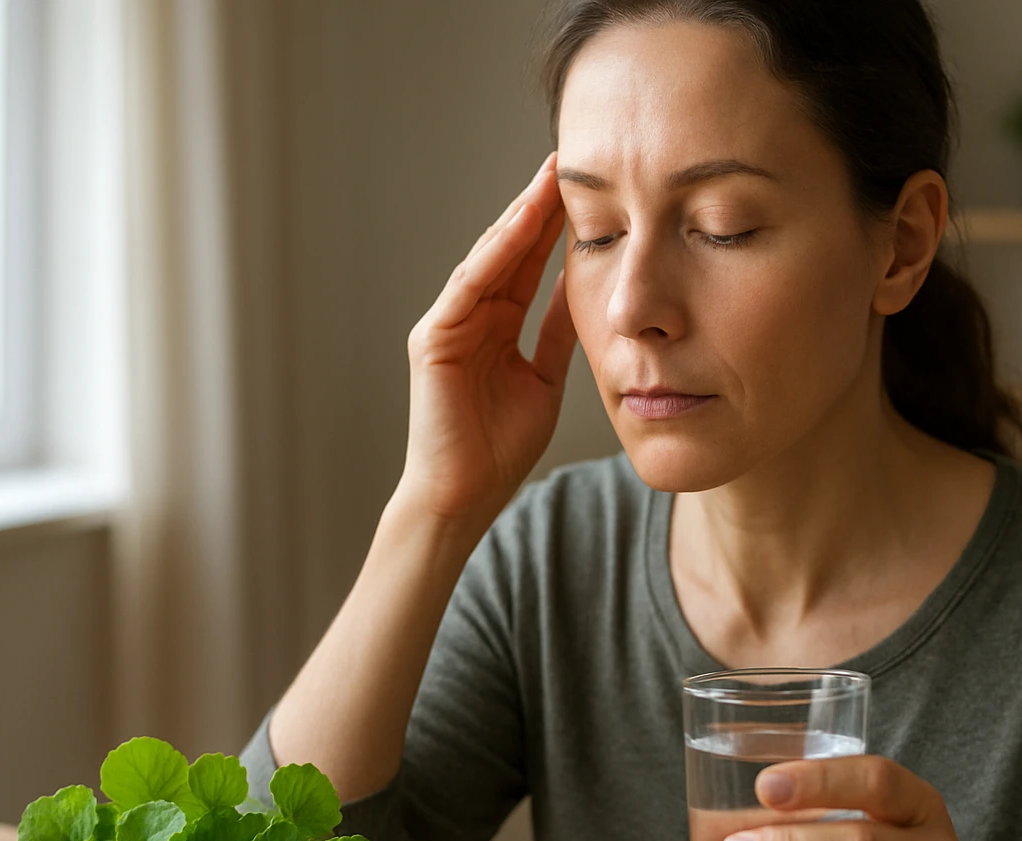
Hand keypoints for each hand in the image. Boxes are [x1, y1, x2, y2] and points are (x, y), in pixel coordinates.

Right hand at [394, 150, 577, 529]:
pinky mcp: (432, 340)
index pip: (528, 264)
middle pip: (508, 250)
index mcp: (494, 325)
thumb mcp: (545, 378)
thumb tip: (583, 289)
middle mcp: (468, 317)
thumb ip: (557, 332)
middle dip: (538, 206)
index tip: (589, 189)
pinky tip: (519, 227)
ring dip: (518, 218)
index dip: (556, 227)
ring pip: (487, 259)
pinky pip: (466, 288)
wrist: (464, 497)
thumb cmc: (499, 449)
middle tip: (568, 162)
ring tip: (548, 179)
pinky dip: (493, 256)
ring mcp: (447, 325)